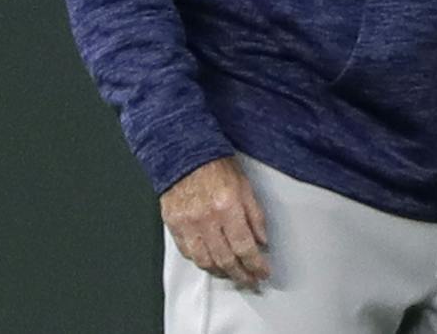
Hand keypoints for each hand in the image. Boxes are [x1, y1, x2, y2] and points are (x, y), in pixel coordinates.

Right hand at [160, 156, 269, 287]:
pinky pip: (188, 252)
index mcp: (228, 208)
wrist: (183, 155)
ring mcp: (187, 225)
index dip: (256, 264)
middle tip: (250, 281)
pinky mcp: (173, 226)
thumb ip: (255, 216)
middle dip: (241, 274)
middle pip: (225, 259)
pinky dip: (201, 261)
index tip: (263, 272)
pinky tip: (211, 263)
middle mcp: (206, 220)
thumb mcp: (246, 187)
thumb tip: (262, 241)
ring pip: (204, 261)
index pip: (245, 246)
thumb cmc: (216, 167)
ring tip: (232, 275)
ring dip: (221, 272)